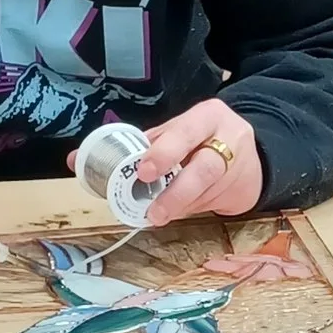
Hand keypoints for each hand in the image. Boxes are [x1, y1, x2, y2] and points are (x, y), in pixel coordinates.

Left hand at [62, 97, 262, 224]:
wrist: (253, 156)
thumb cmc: (200, 141)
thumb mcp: (175, 133)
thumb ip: (138, 145)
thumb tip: (79, 161)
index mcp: (206, 116)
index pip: (186, 131)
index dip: (164, 151)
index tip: (142, 171)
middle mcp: (229, 138)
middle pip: (206, 167)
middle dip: (176, 191)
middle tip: (152, 210)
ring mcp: (240, 167)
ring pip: (206, 192)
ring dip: (178, 206)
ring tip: (158, 216)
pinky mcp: (245, 191)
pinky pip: (212, 204)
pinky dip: (190, 210)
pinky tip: (178, 211)